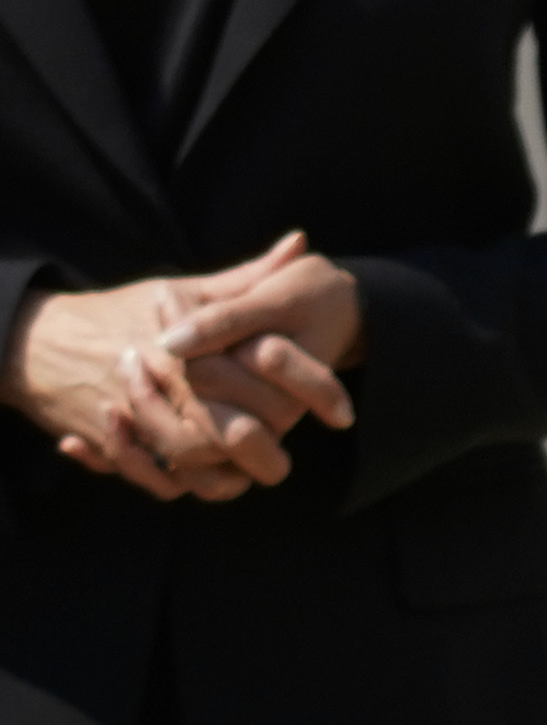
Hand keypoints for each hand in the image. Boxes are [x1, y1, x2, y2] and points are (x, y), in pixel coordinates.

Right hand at [11, 238, 357, 501]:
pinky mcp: (106, 442)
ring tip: (244, 474)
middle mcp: (154, 388)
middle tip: (281, 462)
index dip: (293, 399)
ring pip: (182, 464)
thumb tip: (300, 243)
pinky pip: (143, 475)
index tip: (328, 411)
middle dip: (254, 453)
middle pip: (214, 437)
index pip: (246, 384)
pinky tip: (198, 477)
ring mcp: (127, 419)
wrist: (41, 341)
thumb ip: (245, 278)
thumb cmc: (122, 310)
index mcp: (182, 351)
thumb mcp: (185, 290)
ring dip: (215, 475)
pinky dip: (170, 481)